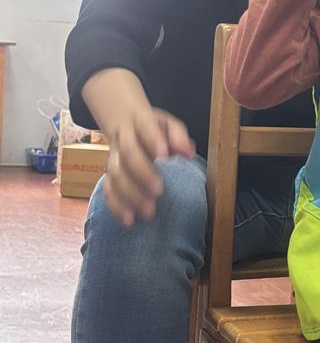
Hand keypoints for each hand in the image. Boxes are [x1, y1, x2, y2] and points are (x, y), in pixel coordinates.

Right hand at [103, 104, 194, 226]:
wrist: (127, 125)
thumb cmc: (155, 129)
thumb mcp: (169, 125)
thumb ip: (178, 136)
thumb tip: (188, 153)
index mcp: (139, 122)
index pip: (145, 128)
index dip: (152, 141)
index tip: (164, 157)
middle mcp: (123, 139)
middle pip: (127, 154)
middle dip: (142, 173)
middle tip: (159, 191)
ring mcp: (113, 158)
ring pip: (115, 175)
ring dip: (131, 195)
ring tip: (149, 211)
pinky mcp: (109, 175)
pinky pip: (107, 190)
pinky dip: (116, 207)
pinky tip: (129, 220)